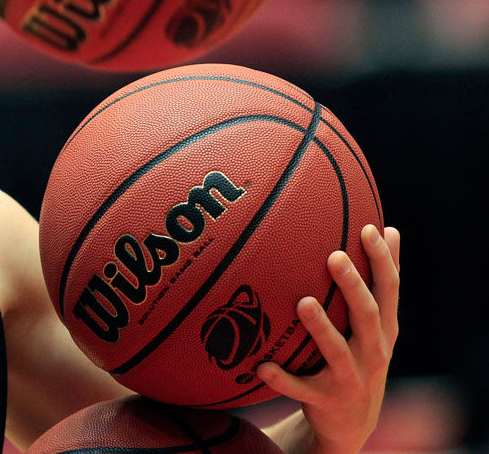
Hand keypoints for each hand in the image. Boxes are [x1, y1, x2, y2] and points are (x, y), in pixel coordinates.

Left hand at [256, 224, 400, 453]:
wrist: (351, 423)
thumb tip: (389, 227)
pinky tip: (261, 366)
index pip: (389, 289)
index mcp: (384, 329)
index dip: (383, 260)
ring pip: (336, 352)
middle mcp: (373, 353)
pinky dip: (282, 379)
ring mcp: (350, 378)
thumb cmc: (360, 356)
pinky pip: (300, 389)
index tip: (369, 228)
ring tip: (303, 302)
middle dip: (353, 286)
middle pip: (368, 316)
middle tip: (334, 256)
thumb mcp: (377, 323)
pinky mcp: (325, 401)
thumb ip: (382, 280)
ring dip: (321, 328)